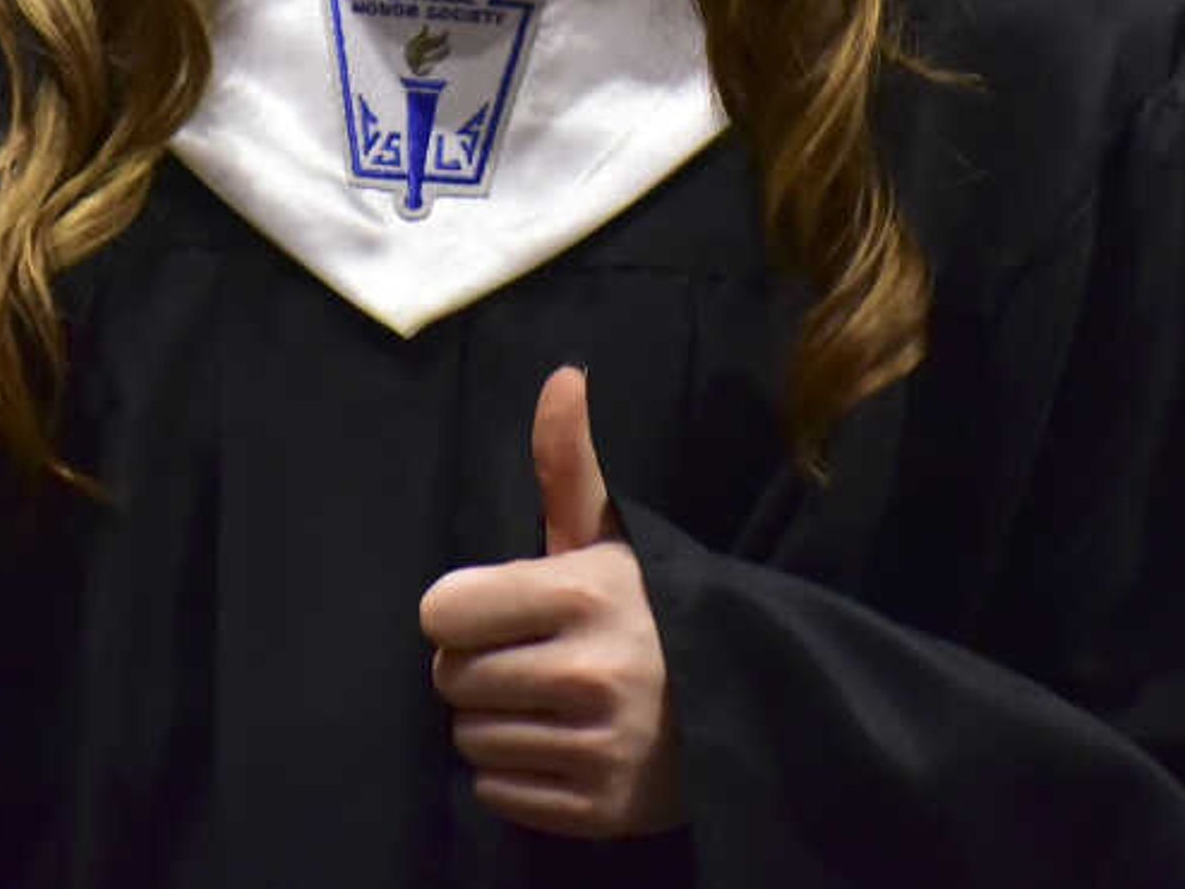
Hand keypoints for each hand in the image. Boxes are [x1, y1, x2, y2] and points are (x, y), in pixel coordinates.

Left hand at [418, 365, 685, 837]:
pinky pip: (497, 794)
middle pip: (450, 678)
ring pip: (470, 740)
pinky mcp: (599, 809)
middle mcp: (588, 672)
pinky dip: (516, 777)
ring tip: (547, 704)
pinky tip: (558, 747)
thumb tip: (563, 374)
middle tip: (529, 658)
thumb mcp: (611, 538)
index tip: (499, 610)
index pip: (442, 611)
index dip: (463, 611)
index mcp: (583, 594)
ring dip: (496, 723)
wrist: (742, 703)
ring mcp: (597, 747)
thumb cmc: (650, 612)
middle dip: (478, 666)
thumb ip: (568, 464)